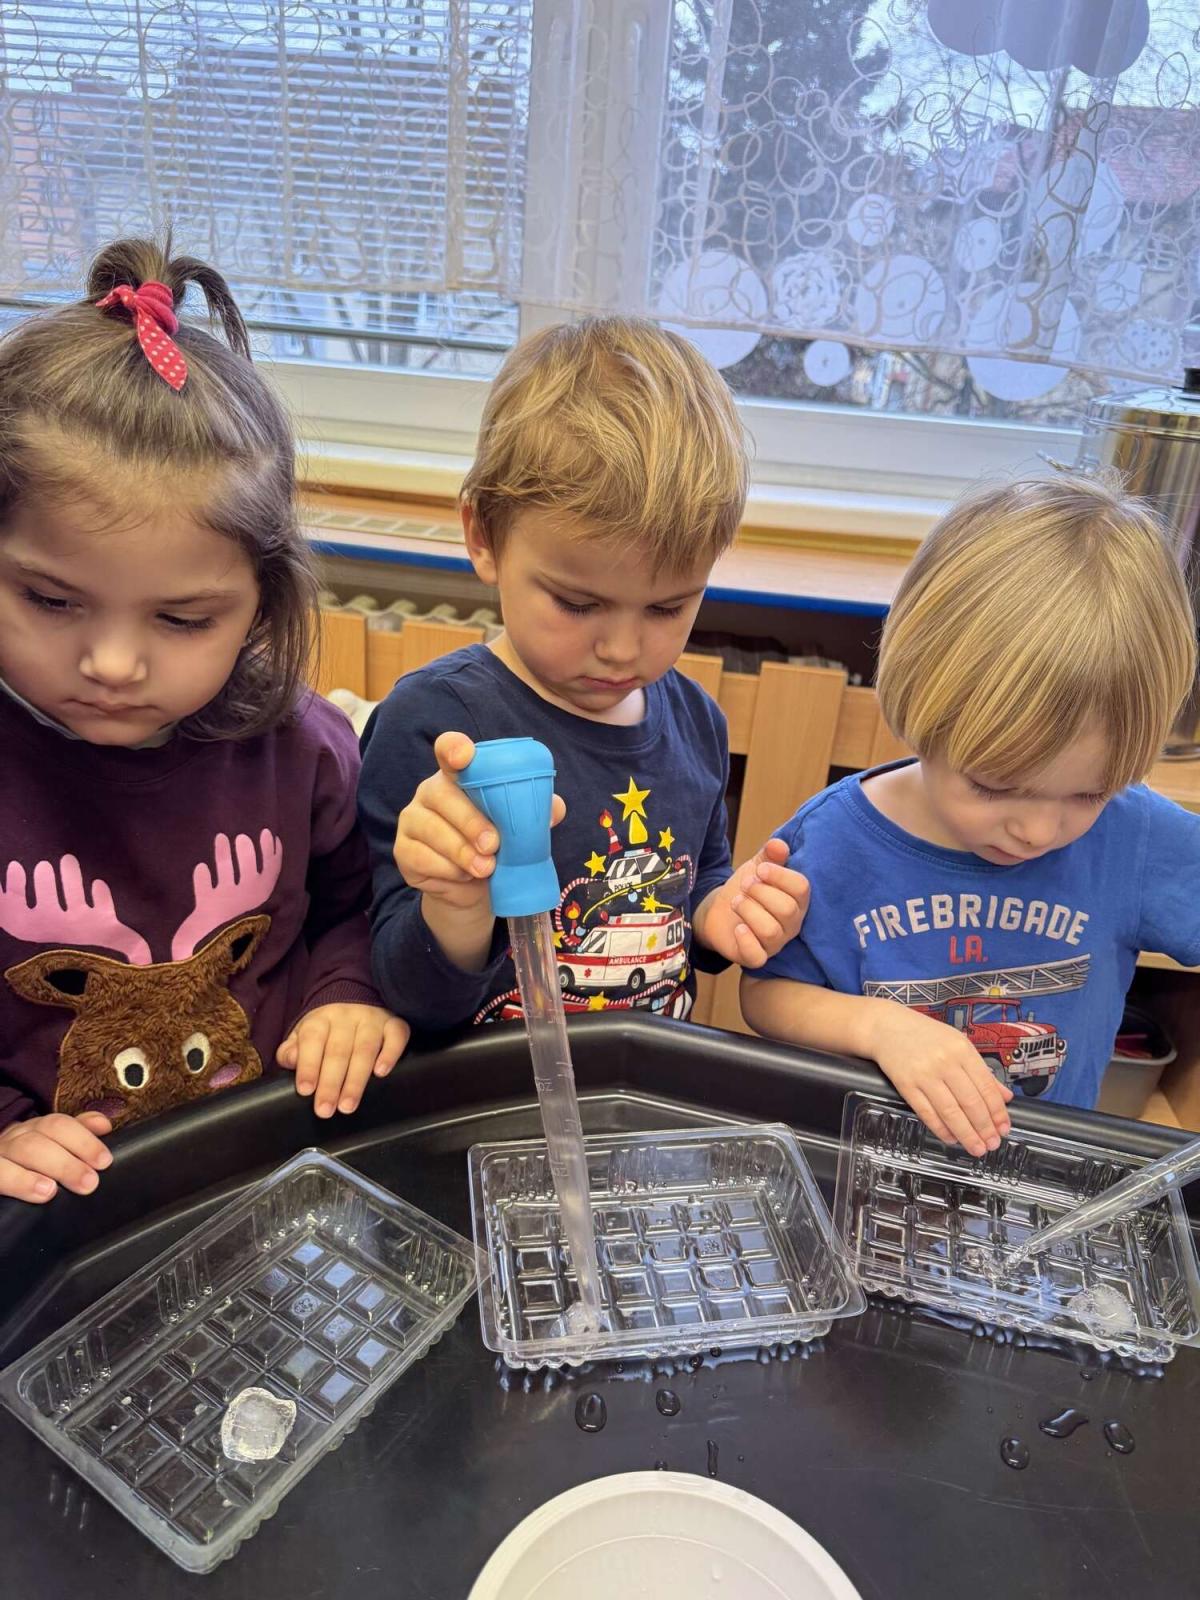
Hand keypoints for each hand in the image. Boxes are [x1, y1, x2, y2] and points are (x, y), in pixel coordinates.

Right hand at [0, 1111, 112, 1203]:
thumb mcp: (52, 1147)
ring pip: (19, 1153)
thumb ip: (78, 1134)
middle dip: (66, 1162)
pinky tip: (34, 1193)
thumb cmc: (26, 1165)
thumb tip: (103, 1125)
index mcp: (35, 1130)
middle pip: (40, 1141)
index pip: (59, 1126)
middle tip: (89, 1182)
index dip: (84, 1140)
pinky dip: (17, 1182)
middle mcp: (15, 1139)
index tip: (104, 1161)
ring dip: (36, 1174)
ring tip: (52, 1191)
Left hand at [278, 1004, 409, 1117]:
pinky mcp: (393, 1022)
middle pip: (338, 1051)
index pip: (312, 1040)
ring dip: (356, 1079)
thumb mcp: (301, 1036)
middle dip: (331, 1083)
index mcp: (320, 1019)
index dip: (308, 1066)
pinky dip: (390, 1053)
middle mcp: (346, 1016)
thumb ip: (291, 1051)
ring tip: (348, 1105)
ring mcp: (371, 1018)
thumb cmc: (325, 1029)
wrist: (354, 996)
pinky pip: (396, 1035)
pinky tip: (381, 1073)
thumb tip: (291, 1060)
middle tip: (325, 1109)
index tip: (306, 1090)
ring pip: (365, 1048)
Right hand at [393, 732, 565, 912]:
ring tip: (486, 868)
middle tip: (493, 845)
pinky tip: (464, 876)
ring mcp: (412, 819)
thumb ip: (534, 814)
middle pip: (443, 795)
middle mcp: (430, 791)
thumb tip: (556, 807)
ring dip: (462, 852)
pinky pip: (422, 857)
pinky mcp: (403, 850)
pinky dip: (448, 870)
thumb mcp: (516, 828)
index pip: (449, 750)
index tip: (466, 757)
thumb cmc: (495, 846)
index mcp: (458, 776)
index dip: (455, 748)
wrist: (473, 888)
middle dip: (470, 821)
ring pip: (432, 830)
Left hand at [694, 838, 809, 965]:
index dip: (780, 876)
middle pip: (787, 910)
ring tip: (736, 901)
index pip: (801, 888)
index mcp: (797, 899)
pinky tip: (737, 927)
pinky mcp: (756, 957)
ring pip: (771, 930)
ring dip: (749, 910)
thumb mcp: (757, 868)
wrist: (720, 912)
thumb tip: (778, 844)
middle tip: (745, 885)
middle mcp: (791, 923)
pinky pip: (757, 956)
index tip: (760, 869)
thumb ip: (769, 856)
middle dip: (761, 892)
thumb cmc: (746, 890)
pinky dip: (746, 940)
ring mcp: (775, 943)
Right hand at [865, 1002, 1012, 1156]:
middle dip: (985, 1128)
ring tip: (977, 1148)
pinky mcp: (906, 1085)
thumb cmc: (925, 1035)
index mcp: (962, 1050)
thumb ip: (981, 1070)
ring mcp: (924, 1074)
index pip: (986, 1087)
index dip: (998, 1112)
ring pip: (951, 1112)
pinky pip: (927, 1113)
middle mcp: (945, 1062)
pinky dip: (941, 1129)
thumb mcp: (958, 1044)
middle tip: (993, 1143)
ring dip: (966, 1134)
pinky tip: (952, 1138)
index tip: (1004, 1128)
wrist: (886, 1026)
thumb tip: (1005, 1096)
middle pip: (971, 1102)